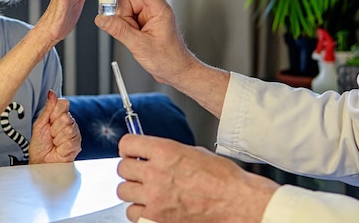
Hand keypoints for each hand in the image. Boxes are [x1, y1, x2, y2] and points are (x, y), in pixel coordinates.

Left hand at [29, 90, 81, 163]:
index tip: (49, 121)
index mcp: (61, 116)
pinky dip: (60, 146)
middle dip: (54, 128)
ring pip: (68, 129)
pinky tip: (59, 148)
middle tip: (50, 135)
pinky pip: (69, 141)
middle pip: (65, 117)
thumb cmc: (39, 145)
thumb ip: (48, 108)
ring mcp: (74, 134)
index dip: (54, 112)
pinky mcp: (76, 145)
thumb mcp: (40, 124)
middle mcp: (70, 124)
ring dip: (57, 138)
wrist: (40, 161)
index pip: (63, 103)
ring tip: (54, 142)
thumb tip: (51, 93)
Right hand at [94, 0, 198, 84]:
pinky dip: (125, 28)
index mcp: (158, 9)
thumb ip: (119, 31)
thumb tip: (101, 19)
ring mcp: (148, 17)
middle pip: (126, 0)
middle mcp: (153, 10)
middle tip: (128, 32)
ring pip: (124, 11)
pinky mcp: (143, 24)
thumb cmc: (169, 60)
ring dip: (123, 24)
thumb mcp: (140, 46)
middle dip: (122, 16)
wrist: (177, 72)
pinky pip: (126, 20)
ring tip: (135, 40)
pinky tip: (134, 40)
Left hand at [117, 135, 277, 222]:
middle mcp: (156, 173)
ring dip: (134, 191)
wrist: (237, 203)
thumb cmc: (223, 179)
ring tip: (148, 191)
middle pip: (122, 169)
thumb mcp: (193, 152)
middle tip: (141, 173)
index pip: (127, 144)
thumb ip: (167, 152)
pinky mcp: (156, 219)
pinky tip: (152, 207)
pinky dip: (140, 211)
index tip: (131, 153)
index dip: (128, 148)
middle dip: (131, 170)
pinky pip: (133, 214)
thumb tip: (150, 153)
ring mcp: (155, 198)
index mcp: (165, 151)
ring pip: (123, 192)